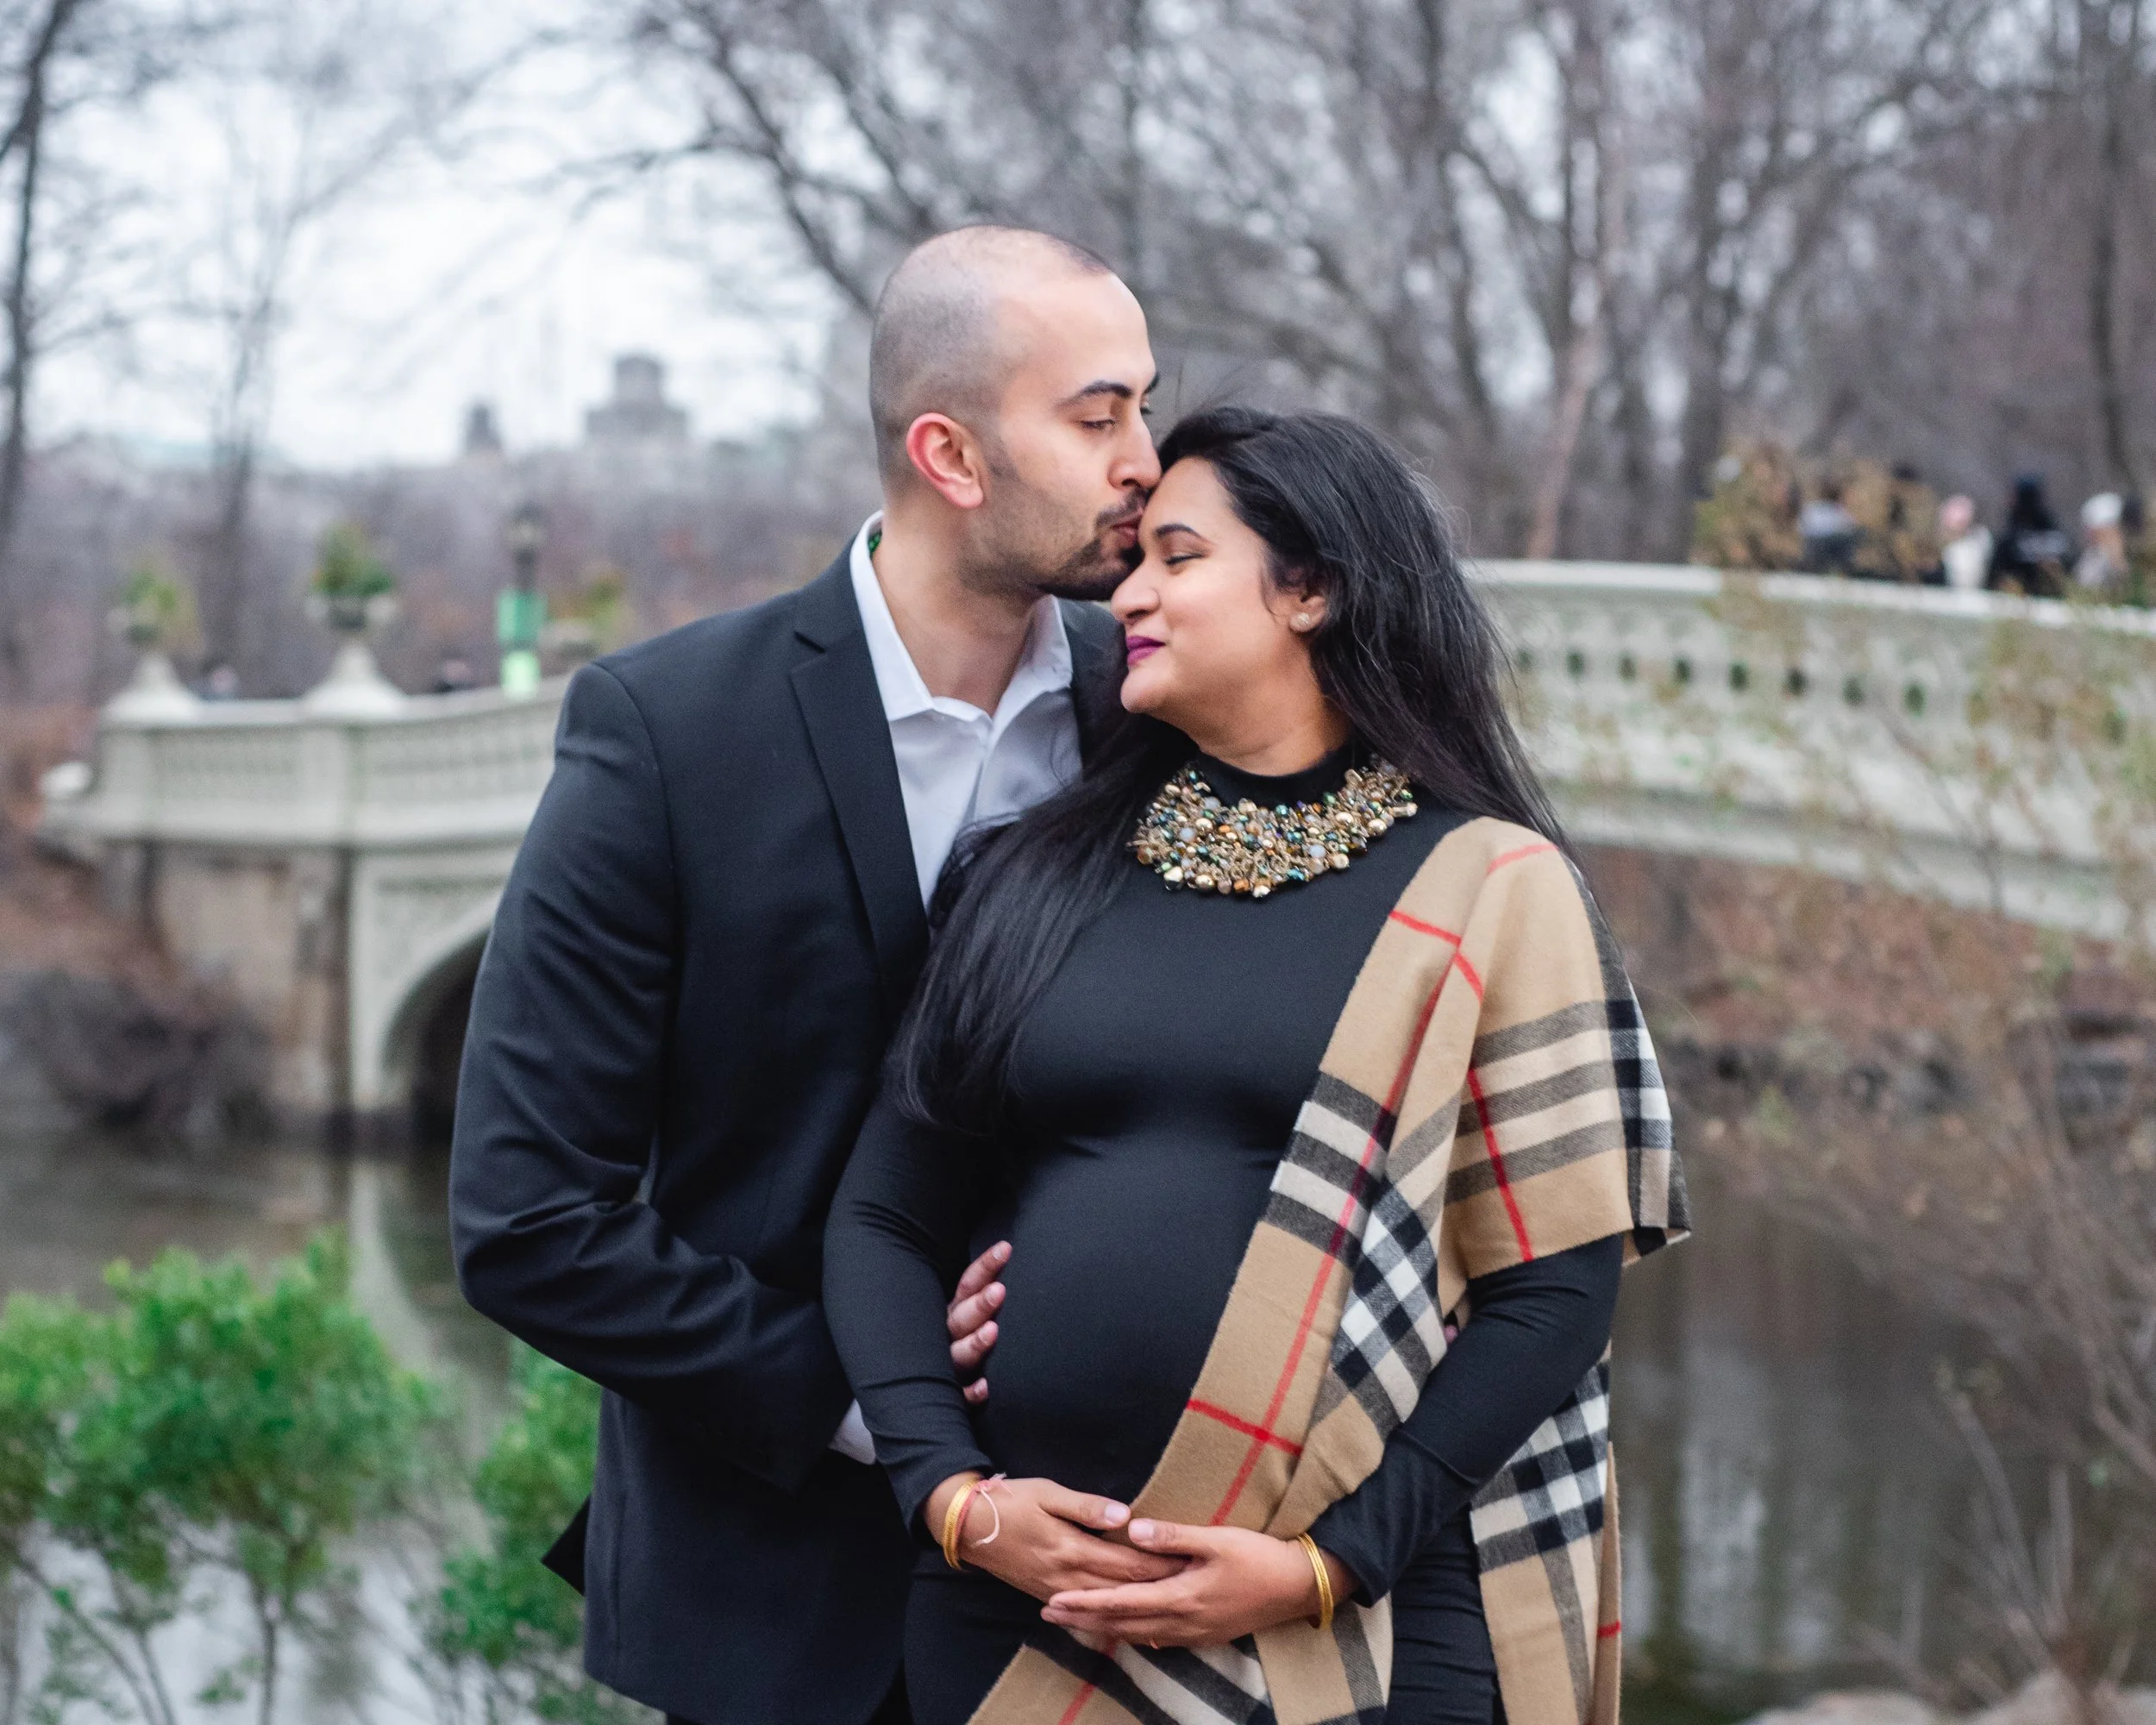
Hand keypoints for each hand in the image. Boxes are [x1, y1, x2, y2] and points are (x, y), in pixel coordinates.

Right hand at [924, 1474, 1183, 1602]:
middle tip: (1190, 1588)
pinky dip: (1110, 1617)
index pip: (1127, 1563)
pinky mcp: (1047, 1596)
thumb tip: (1125, 1515)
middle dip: (1157, 1589)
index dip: (1159, 1565)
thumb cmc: (1011, 1502)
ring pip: (1106, 1607)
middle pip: (1122, 1589)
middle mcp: (1067, 1577)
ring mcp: (1057, 1591)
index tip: (1188, 1564)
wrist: (968, 1527)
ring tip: (1168, 1607)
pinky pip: (1086, 1613)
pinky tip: (1126, 1620)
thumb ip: (1086, 1506)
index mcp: (1071, 1549)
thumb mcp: (1048, 1492)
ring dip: (1137, 1607)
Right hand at [945, 1240, 1009, 1405]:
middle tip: (1000, 1290)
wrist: (921, 1387)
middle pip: (961, 1318)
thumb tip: (1011, 1255)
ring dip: (974, 1343)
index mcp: (952, 1312)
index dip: (985, 1267)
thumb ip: (981, 1293)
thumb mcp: (963, 1313)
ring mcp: (949, 1366)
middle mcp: (946, 1336)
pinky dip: (970, 1392)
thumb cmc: (958, 1342)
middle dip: (979, 1305)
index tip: (1005, 1248)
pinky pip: (959, 1395)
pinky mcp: (952, 1394)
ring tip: (993, 1331)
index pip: (968, 1285)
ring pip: (957, 1355)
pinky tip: (984, 1388)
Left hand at [1041, 1519, 1354, 1647]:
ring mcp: (1194, 1633)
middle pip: (1122, 1625)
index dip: (1086, 1603)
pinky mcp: (1205, 1634)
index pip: (1121, 1602)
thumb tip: (1131, 1530)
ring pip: (1138, 1635)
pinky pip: (1158, 1638)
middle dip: (1083, 1619)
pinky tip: (1123, 1632)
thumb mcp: (1216, 1539)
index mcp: (1180, 1596)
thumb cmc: (1258, 1557)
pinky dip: (1132, 1634)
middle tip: (1048, 1613)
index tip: (1055, 1600)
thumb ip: (1172, 1537)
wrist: (1297, 1586)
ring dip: (1104, 1629)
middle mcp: (1182, 1622)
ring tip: (1075, 1622)